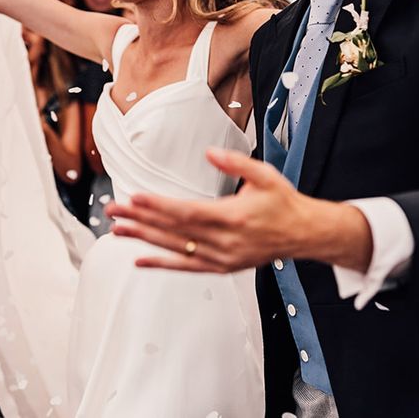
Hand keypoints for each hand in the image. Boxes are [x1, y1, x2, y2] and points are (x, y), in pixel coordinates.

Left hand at [105, 147, 371, 272]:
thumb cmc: (283, 202)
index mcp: (233, 217)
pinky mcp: (222, 267)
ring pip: (175, 249)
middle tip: (114, 210)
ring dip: (144, 239)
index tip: (135, 197)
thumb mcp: (264, 175)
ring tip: (117, 230)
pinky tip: (139, 258)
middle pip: (174, 230)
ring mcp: (222, 257)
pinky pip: (187, 267)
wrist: (304, 234)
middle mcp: (225, 241)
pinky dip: (162, 263)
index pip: (187, 212)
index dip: (159, 206)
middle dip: (141, 219)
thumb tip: (209, 152)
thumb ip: (235, 162)